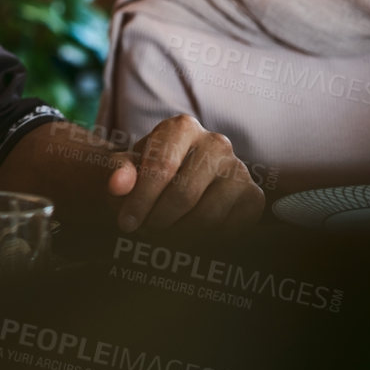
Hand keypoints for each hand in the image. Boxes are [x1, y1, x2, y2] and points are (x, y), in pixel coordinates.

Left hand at [104, 115, 262, 235]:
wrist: (170, 187)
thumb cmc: (142, 176)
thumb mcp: (122, 170)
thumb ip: (116, 172)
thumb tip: (117, 185)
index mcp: (181, 128)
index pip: (161, 167)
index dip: (141, 200)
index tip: (126, 224)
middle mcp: (216, 143)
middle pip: (184, 195)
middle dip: (158, 221)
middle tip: (145, 232)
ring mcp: (239, 169)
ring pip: (208, 217)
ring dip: (180, 235)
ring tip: (164, 234)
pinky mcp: (253, 197)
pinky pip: (229, 231)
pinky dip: (206, 242)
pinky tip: (190, 236)